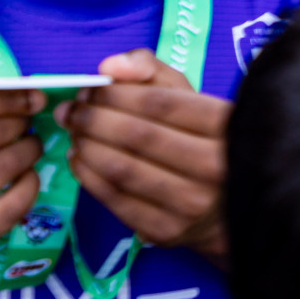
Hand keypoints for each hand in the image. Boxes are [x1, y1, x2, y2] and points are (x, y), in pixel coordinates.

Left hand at [57, 50, 229, 265]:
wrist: (227, 205)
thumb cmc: (203, 139)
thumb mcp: (189, 95)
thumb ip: (150, 70)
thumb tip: (109, 67)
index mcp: (226, 126)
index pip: (161, 104)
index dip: (116, 94)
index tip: (91, 89)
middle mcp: (214, 166)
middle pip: (138, 136)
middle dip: (93, 118)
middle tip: (72, 110)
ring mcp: (191, 203)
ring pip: (122, 169)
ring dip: (87, 146)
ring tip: (74, 131)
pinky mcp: (166, 231)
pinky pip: (116, 200)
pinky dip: (88, 176)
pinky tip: (80, 158)